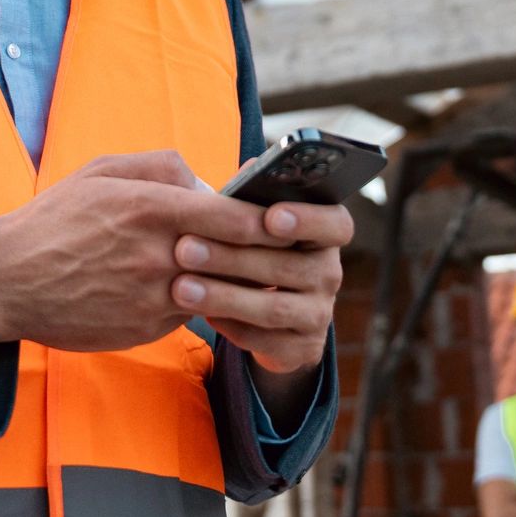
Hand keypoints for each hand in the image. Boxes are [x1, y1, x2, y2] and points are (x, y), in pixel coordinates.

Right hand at [0, 151, 271, 350]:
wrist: (6, 283)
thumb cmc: (55, 220)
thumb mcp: (101, 171)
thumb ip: (160, 166)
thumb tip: (206, 181)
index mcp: (147, 208)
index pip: (230, 216)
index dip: (264, 218)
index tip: (285, 216)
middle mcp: (154, 255)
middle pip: (233, 258)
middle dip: (260, 253)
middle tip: (281, 248)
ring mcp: (151, 298)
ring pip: (214, 289)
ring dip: (228, 281)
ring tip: (237, 270)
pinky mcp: (144, 329)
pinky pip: (185, 312)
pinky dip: (192, 301)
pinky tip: (184, 290)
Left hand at [169, 182, 351, 375]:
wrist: (265, 317)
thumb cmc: (252, 250)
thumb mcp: (253, 225)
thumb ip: (251, 199)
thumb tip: (248, 168)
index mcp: (324, 234)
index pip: (335, 223)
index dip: (307, 220)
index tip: (270, 217)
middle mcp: (329, 273)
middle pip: (289, 266)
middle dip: (232, 256)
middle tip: (184, 248)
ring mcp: (319, 313)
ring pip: (272, 307)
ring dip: (223, 295)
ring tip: (180, 287)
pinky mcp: (302, 348)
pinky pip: (264, 339)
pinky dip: (229, 326)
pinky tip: (196, 315)